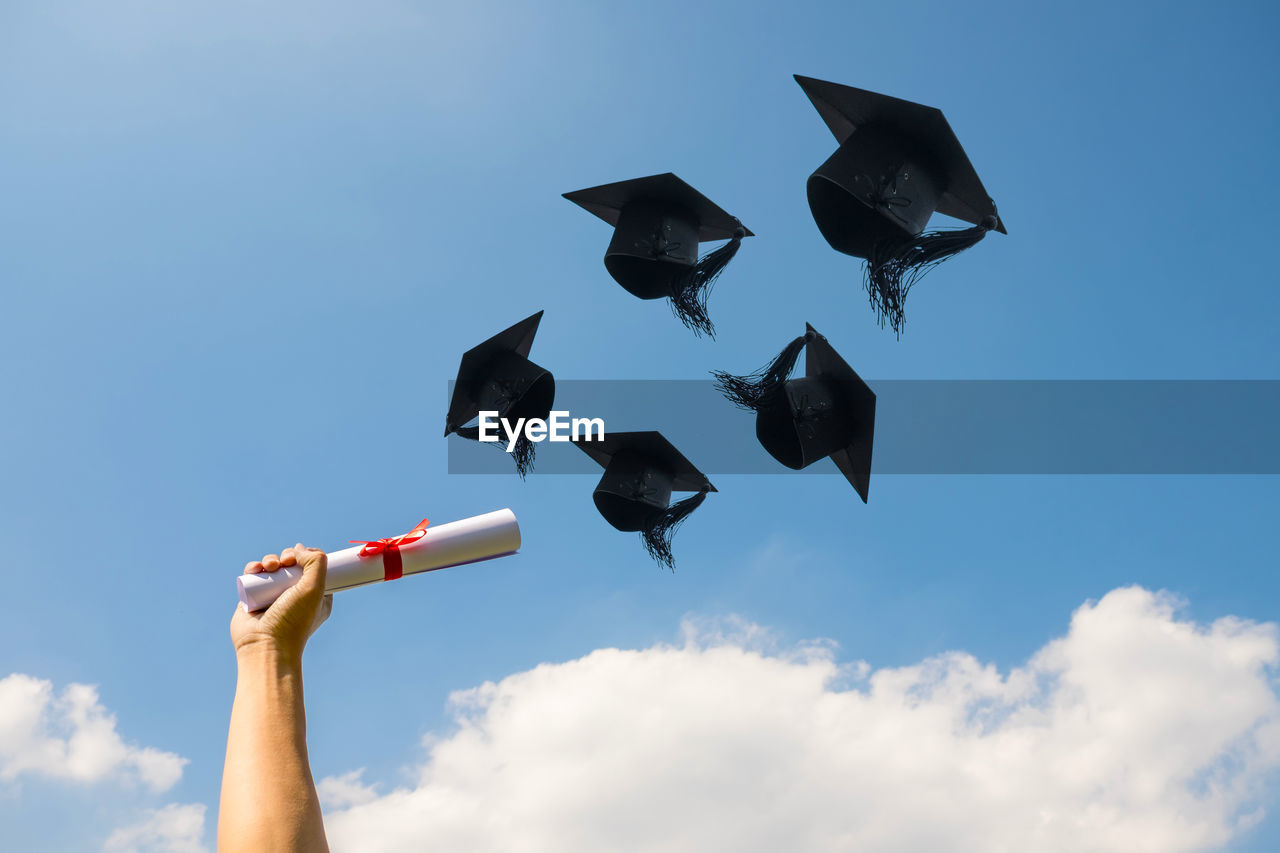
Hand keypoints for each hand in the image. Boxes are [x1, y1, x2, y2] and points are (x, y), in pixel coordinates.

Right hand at [230, 543, 332, 662]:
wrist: (265, 644)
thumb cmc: (294, 620)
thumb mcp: (315, 588)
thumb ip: (316, 562)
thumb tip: (301, 549)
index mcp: (315, 595)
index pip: (314, 567)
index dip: (308, 556)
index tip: (303, 555)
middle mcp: (294, 595)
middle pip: (292, 564)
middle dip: (288, 555)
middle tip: (286, 561)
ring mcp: (272, 595)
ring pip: (272, 566)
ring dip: (270, 559)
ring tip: (270, 566)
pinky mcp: (252, 597)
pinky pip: (253, 575)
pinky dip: (254, 567)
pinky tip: (256, 569)